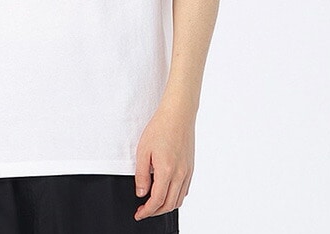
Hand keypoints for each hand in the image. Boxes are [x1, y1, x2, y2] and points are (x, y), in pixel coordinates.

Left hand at [133, 103, 194, 220]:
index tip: (139, 214)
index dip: (147, 211)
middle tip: (143, 211)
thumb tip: (141, 193)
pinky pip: (185, 190)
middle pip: (169, 204)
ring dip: (166, 206)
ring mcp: (187, 172)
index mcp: (166, 170)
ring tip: (153, 204)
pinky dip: (175, 197)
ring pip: (179, 200)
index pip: (157, 200)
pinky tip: (166, 192)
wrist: (178, 115)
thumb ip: (141, 174)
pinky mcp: (191, 168)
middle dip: (155, 212)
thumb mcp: (143, 150)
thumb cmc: (160, 128)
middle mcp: (180, 174)